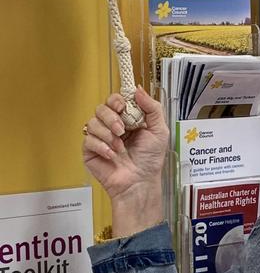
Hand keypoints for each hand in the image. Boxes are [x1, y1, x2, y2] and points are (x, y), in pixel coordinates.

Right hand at [82, 88, 167, 234]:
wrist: (140, 183)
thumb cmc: (150, 160)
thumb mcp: (159, 131)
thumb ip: (152, 108)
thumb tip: (138, 89)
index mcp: (127, 120)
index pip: (115, 100)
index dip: (116, 100)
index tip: (122, 107)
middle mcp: (112, 126)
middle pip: (101, 108)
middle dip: (111, 118)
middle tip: (122, 131)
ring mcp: (99, 138)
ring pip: (92, 122)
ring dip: (107, 134)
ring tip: (119, 148)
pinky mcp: (90, 150)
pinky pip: (88, 139)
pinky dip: (101, 146)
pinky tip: (112, 156)